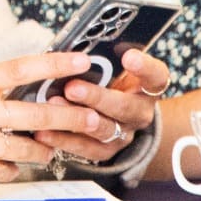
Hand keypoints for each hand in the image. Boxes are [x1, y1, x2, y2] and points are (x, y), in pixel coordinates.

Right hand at [0, 51, 109, 191]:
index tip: (82, 59)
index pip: (21, 67)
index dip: (55, 62)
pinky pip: (2, 172)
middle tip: (94, 119)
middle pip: (35, 115)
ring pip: (25, 150)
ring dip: (44, 150)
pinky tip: (10, 164)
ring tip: (53, 148)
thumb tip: (20, 87)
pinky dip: (11, 168)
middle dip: (71, 118)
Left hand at [33, 49, 171, 164]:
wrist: (115, 115)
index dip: (144, 67)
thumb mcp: (114, 66)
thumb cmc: (110, 80)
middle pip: (124, 107)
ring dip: (77, 119)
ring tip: (54, 106)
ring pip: (105, 130)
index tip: (128, 56)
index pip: (156, 76)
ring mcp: (125, 134)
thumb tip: (76, 49)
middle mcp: (140, 112)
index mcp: (149, 86)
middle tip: (72, 87)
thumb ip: (104, 59)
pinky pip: (87, 150)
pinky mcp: (107, 151)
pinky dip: (64, 141)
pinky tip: (44, 132)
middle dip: (96, 97)